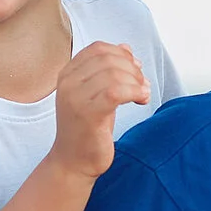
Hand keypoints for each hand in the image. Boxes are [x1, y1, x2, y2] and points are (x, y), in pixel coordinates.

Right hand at [50, 42, 150, 180]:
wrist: (73, 161)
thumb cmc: (87, 128)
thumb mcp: (98, 93)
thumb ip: (108, 70)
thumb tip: (126, 48)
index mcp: (67, 74)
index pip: (98, 49)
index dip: (122, 54)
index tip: (135, 69)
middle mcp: (67, 83)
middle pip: (108, 59)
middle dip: (132, 69)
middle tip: (142, 84)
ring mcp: (75, 98)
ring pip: (114, 74)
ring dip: (136, 81)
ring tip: (143, 94)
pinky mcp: (88, 113)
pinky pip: (116, 91)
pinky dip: (134, 91)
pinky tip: (141, 99)